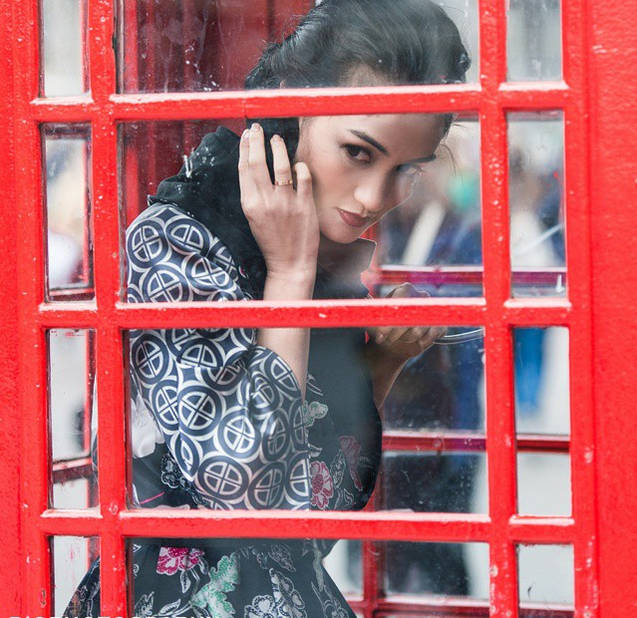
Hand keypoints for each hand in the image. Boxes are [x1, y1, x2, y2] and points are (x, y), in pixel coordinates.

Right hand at [238, 123, 318, 279]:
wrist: (290, 264)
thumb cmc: (272, 241)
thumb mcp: (254, 218)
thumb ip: (254, 194)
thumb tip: (253, 168)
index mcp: (250, 204)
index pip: (244, 169)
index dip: (245, 148)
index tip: (247, 135)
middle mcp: (266, 201)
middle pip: (258, 162)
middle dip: (257, 141)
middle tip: (258, 129)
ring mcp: (286, 203)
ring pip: (281, 165)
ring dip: (278, 148)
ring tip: (276, 140)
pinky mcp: (305, 205)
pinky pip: (303, 177)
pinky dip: (300, 167)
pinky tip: (298, 164)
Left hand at [367, 283, 445, 361]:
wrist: (392, 346)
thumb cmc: (381, 328)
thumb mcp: (372, 318)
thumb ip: (369, 307)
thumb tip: (366, 295)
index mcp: (405, 290)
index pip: (402, 298)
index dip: (392, 317)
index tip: (381, 332)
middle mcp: (421, 296)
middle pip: (412, 313)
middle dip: (397, 331)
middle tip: (387, 339)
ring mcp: (432, 310)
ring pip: (421, 327)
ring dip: (407, 337)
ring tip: (399, 339)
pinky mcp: (440, 324)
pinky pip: (433, 333)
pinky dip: (422, 341)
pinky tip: (414, 342)